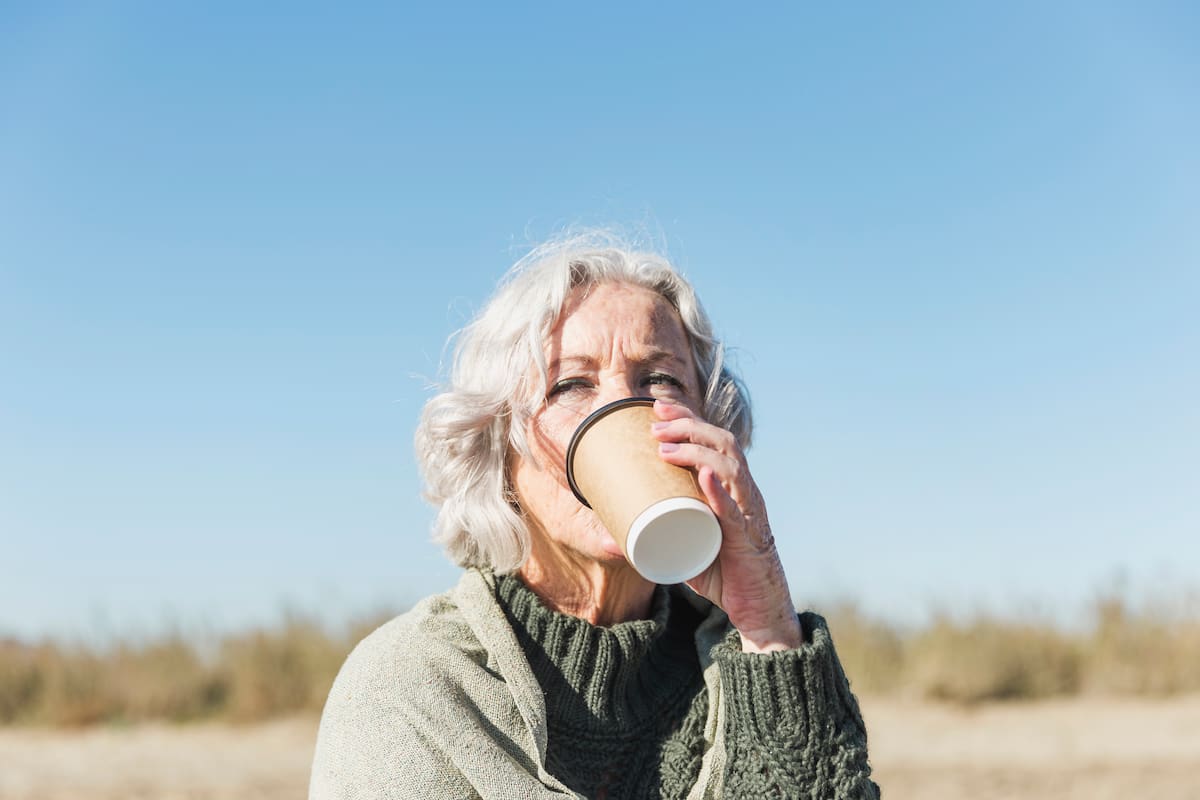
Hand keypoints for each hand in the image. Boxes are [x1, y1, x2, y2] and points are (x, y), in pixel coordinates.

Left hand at [650, 399, 802, 651]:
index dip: (688, 417)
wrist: (758, 609)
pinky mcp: (748, 540)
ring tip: (666, 448)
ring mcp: (749, 514)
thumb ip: (660, 535)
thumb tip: (613, 533)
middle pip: (722, 443)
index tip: (656, 406)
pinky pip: (735, 512)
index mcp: (731, 488)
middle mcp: (743, 493)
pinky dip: (720, 493)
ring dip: (697, 452)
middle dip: (689, 425)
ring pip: (731, 468)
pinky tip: (705, 478)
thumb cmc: (724, 574)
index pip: (714, 440)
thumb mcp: (687, 545)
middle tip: (655, 423)